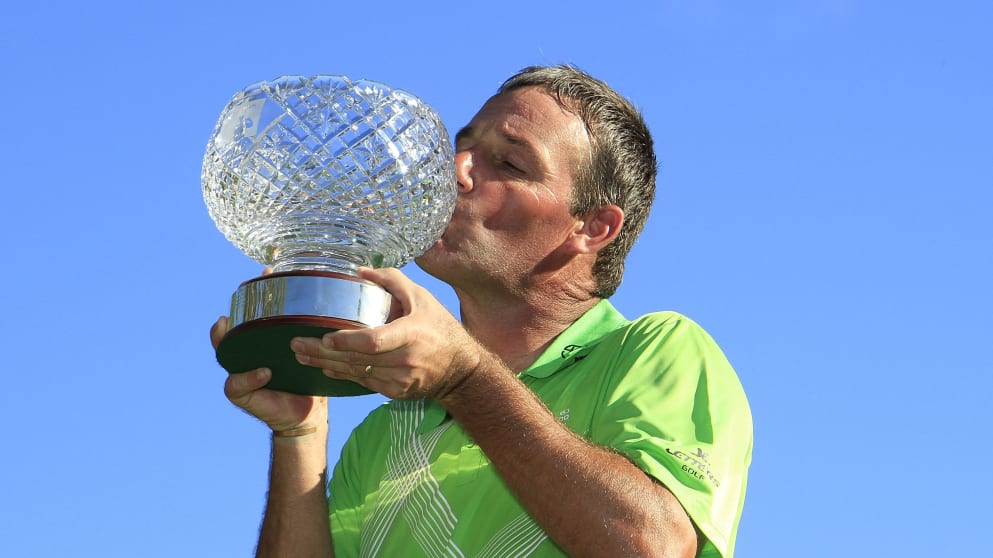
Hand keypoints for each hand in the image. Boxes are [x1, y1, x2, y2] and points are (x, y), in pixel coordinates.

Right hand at [210, 317, 327, 431]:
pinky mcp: (243, 395)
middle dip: (221, 332)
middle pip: (225, 344)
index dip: (232, 322)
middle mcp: (245, 362)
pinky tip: (265, 373)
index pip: (240, 333)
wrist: (308, 412)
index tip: (229, 313)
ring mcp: (242, 378)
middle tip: (224, 321)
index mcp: (258, 350)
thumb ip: (304, 342)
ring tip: (237, 342)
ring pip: (226, 362)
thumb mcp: (306, 357)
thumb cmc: (308, 379)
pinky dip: (250, 378)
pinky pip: (238, 385)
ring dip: (228, 351)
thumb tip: (317, 318)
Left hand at [290, 267, 482, 399]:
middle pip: (357, 360)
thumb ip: (392, 281)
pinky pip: (364, 382)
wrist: (460, 368)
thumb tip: (360, 271)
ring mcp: (400, 380)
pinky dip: (343, 374)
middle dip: (322, 352)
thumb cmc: (439, 326)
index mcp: (411, 334)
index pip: (374, 342)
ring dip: (326, 364)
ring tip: (300, 355)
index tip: (325, 336)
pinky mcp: (396, 392)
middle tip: (295, 344)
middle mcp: (405, 361)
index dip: (347, 341)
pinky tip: (324, 366)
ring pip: (356, 373)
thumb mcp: (422, 297)